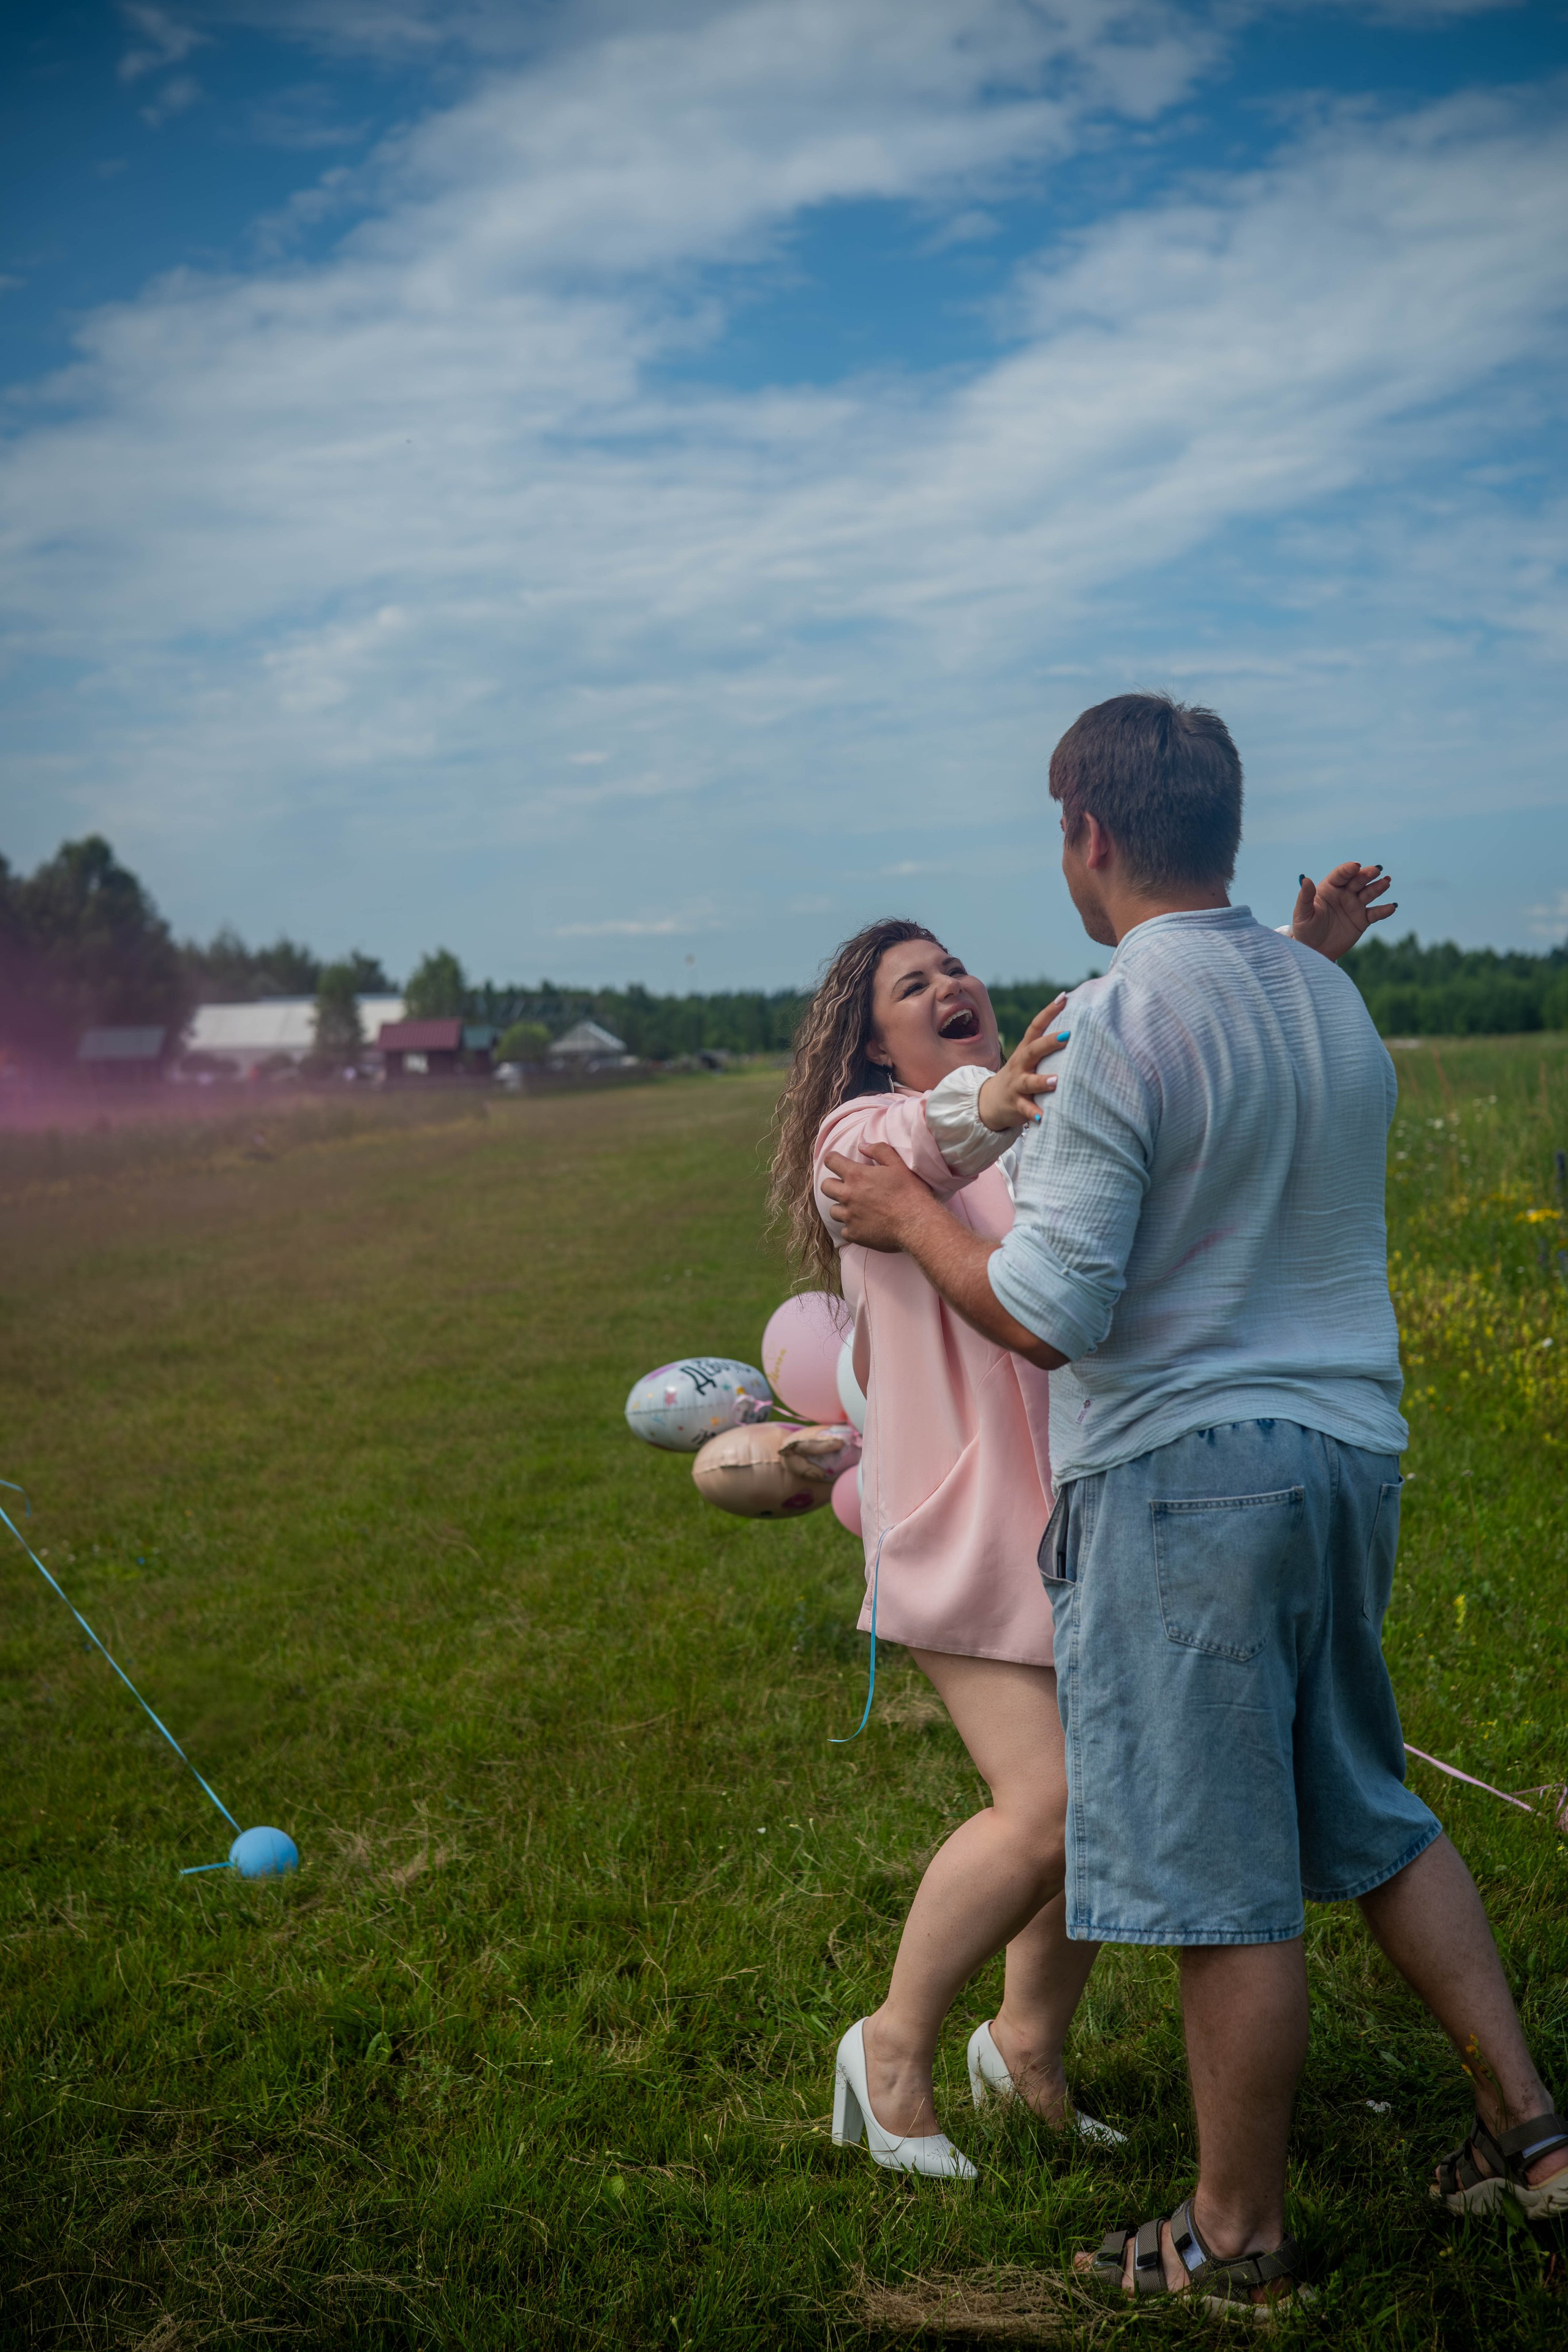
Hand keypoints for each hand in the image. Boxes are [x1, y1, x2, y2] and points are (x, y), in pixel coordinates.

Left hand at [821, 1143, 938, 1252]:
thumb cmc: (910, 1193)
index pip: (830, 1161)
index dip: (833, 1160)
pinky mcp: (854, 1234)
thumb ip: (879, 1150)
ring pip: (833, 1210)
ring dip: (842, 1207)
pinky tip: (864, 1225)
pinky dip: (851, 1228)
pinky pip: (844, 1231)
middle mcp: (848, 1195)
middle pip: (826, 1186)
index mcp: (856, 1176)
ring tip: (857, 1208)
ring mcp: (849, 1216)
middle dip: (834, 1184)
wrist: (917, 1224)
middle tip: (848, 1187)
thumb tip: (862, 1145)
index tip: (839, 1163)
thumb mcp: (898, 1164)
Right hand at [976, 993, 1068, 1131]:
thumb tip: (1077, 1029)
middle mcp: (1020, 1065)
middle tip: (1068, 1035)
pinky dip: (1034, 1114)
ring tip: (1057, 1081)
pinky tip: (1044, 1119)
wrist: (989, 1102)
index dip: (1048, 1012)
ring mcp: (1016, 1085)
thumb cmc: (1019, 1077)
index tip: (1064, 997)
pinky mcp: (1015, 1105)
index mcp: (1025, 1051)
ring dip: (1042, 1081)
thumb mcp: (1029, 1061)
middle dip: (1049, 1043)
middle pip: (1033, 1050)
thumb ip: (1047, 1049)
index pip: (1036, 1027)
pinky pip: (1025, 1110)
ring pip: (1028, 1082)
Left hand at [1291, 862, 1396, 961]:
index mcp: (1329, 888)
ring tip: (1386, 882)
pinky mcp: (1363, 920)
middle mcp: (1344, 894)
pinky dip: (1384, 911)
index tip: (1356, 866)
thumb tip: (1305, 879)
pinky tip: (1392, 907)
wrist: (1314, 950)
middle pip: (1357, 881)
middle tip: (1375, 870)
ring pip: (1369, 894)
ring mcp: (1355, 906)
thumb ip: (1305, 897)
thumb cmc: (1305, 929)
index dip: (1348, 870)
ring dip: (1378, 887)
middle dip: (1366, 875)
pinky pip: (1375, 914)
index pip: (1340, 875)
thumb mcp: (1302, 914)